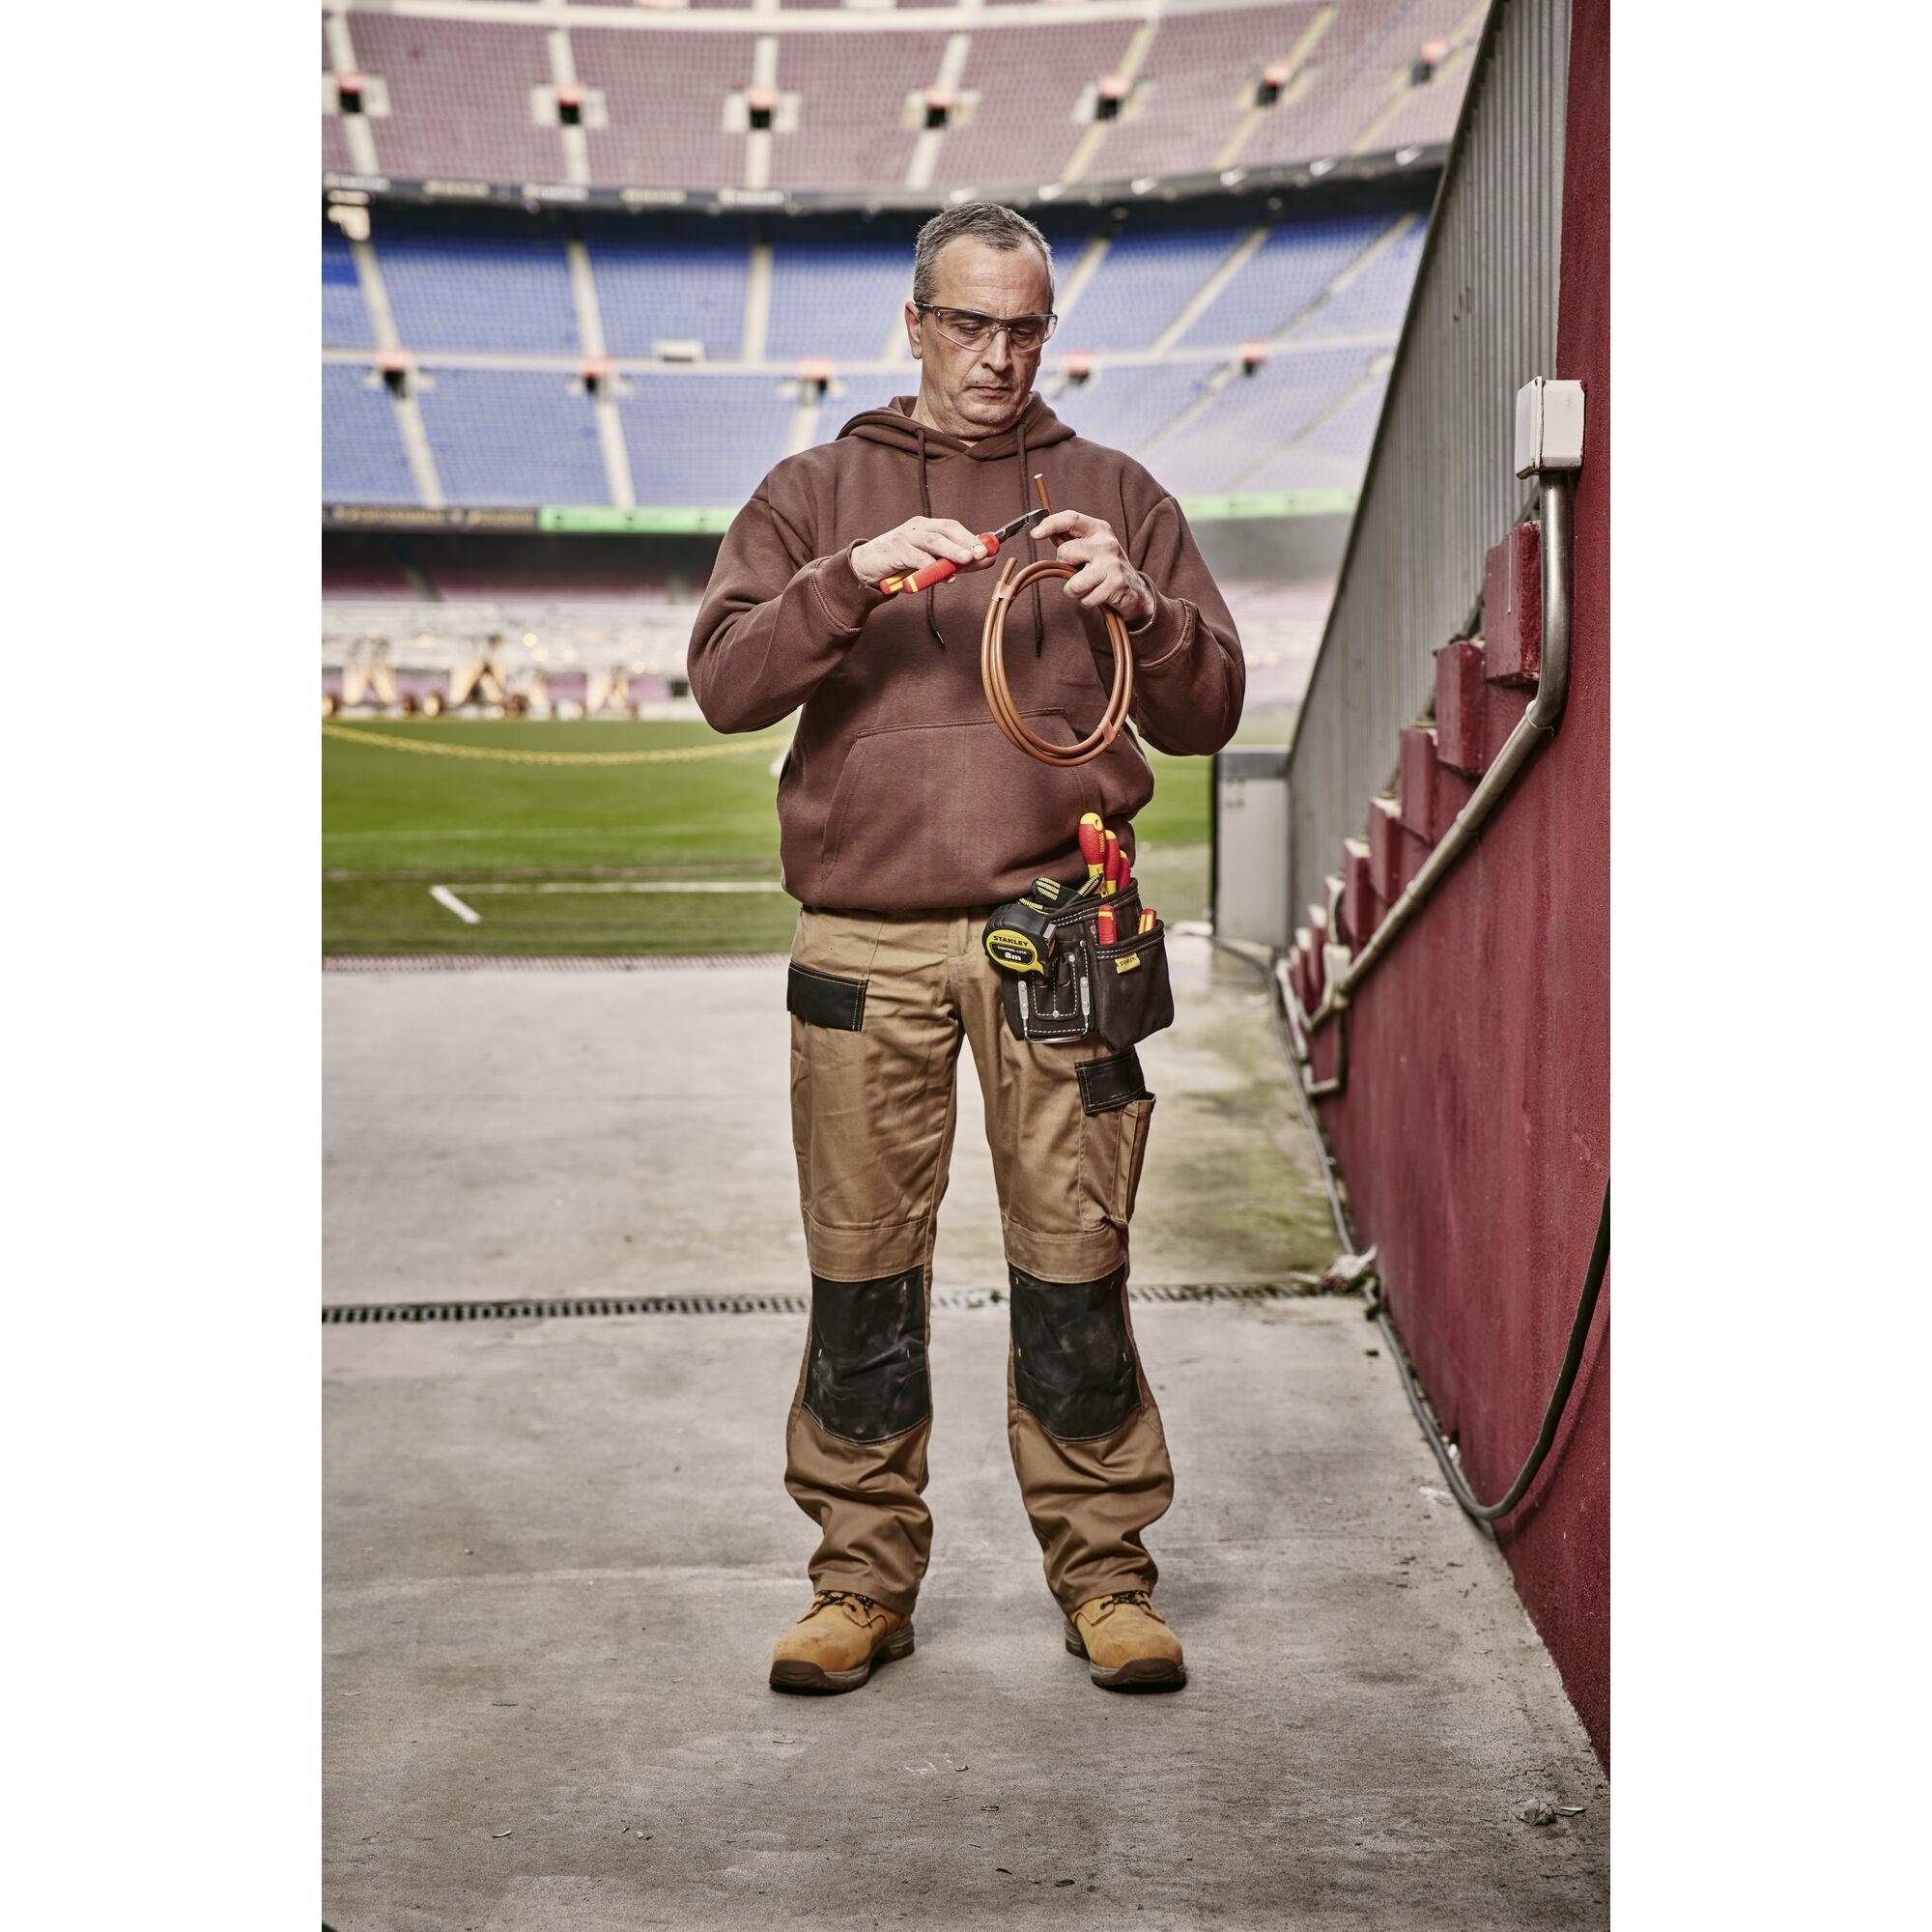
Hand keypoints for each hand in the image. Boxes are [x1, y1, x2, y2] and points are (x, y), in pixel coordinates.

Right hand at [850, 516, 997, 589]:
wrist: (866, 566)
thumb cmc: (900, 564)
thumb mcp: (929, 562)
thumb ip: (952, 562)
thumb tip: (982, 561)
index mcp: (927, 526)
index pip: (953, 527)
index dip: (972, 537)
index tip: (990, 549)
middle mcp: (918, 527)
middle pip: (946, 529)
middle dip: (966, 541)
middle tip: (982, 553)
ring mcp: (906, 537)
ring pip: (933, 541)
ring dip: (952, 550)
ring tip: (967, 560)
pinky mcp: (895, 550)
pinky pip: (916, 557)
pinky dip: (930, 567)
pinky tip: (942, 576)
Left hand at [1033, 510, 1156, 628]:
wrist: (1135, 590)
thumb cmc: (1105, 567)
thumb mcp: (1091, 546)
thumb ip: (1070, 539)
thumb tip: (1040, 530)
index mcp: (1098, 528)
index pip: (1071, 518)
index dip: (1050, 524)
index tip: (1035, 533)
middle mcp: (1106, 543)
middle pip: (1065, 553)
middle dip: (1064, 567)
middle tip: (1078, 571)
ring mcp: (1112, 564)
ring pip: (1073, 583)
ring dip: (1074, 590)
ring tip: (1087, 586)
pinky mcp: (1115, 584)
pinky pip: (1085, 599)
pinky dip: (1087, 601)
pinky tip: (1097, 594)